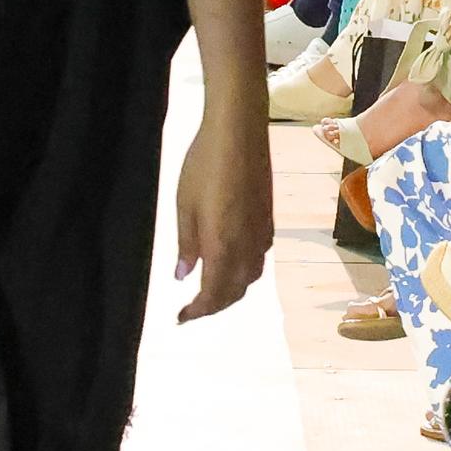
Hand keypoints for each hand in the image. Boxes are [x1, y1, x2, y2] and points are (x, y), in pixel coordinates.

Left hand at [173, 112, 270, 324]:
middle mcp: (248, 246)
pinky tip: (231, 262)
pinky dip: (244, 271)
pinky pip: (258, 258)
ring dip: (231, 290)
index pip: (214, 294)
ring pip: (251, 276)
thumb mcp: (184, 205)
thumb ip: (186, 244)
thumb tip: (182, 276)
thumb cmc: (203, 165)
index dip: (198, 311)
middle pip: (236, 291)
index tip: (180, 318)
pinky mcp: (269, 220)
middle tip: (192, 310)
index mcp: (223, 245)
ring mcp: (262, 233)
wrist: (239, 132)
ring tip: (210, 291)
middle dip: (215, 305)